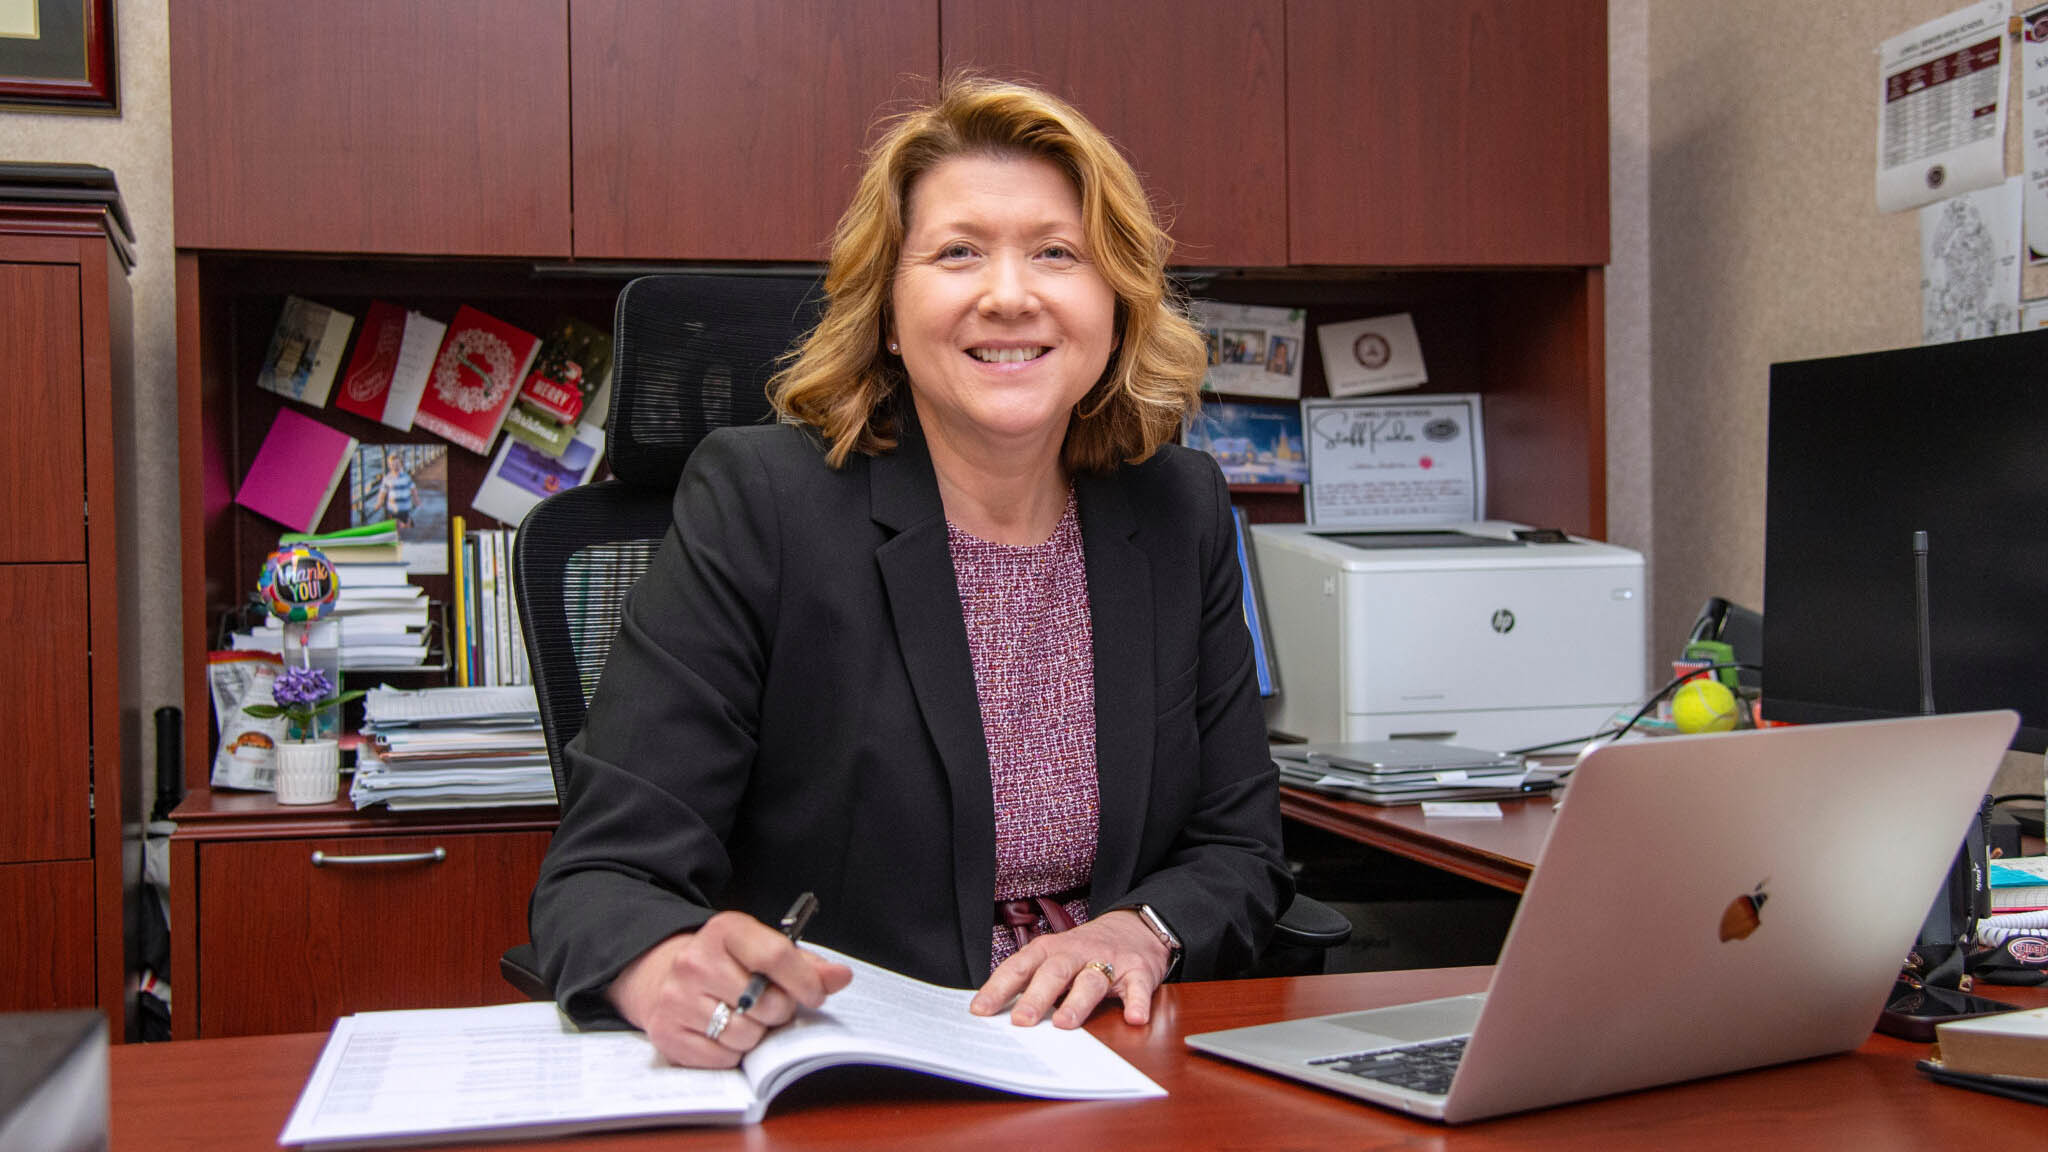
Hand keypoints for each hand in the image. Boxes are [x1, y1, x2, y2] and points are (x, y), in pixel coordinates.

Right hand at [606, 911, 851, 1066]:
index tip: (815, 996)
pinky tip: (723, 1033)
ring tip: (745, 1019)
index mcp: (725, 930)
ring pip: (744, 1035)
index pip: (776, 955)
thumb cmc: (727, 964)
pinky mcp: (666, 1031)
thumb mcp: (763, 950)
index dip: (805, 982)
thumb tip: (841, 977)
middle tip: (769, 1006)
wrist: (664, 976)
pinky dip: (731, 1053)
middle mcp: (695, 960)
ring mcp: (676, 997)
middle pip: (765, 1003)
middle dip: (778, 1011)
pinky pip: (721, 1058)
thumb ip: (807, 965)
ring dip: (755, 1034)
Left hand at [969, 909, 1168, 1028]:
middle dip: (1036, 997)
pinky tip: (1134, 1018)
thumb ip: (1031, 981)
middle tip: (1021, 1021)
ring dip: (1077, 1003)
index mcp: (1049, 950)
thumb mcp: (1054, 957)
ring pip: (1091, 981)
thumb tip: (994, 1015)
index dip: (999, 988)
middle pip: (1054, 973)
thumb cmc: (1083, 951)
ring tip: (1065, 1025)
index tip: (980, 1011)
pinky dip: (1137, 1002)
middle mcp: (1076, 953)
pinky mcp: (1138, 971)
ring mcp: (1108, 961)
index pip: (1019, 967)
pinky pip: (1138, 987)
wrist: (1134, 926)